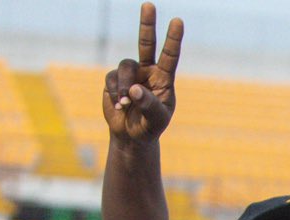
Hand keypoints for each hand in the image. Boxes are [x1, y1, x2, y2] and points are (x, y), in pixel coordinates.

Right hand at [102, 3, 181, 143]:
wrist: (132, 135)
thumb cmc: (150, 127)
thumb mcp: (156, 120)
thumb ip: (148, 105)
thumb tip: (135, 89)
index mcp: (164, 78)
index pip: (170, 56)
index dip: (173, 38)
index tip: (178, 21)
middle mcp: (148, 71)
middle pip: (146, 43)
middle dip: (147, 24)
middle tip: (149, 5)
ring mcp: (131, 74)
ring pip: (126, 66)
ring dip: (124, 85)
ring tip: (125, 104)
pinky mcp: (114, 79)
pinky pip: (112, 78)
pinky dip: (114, 92)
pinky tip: (118, 105)